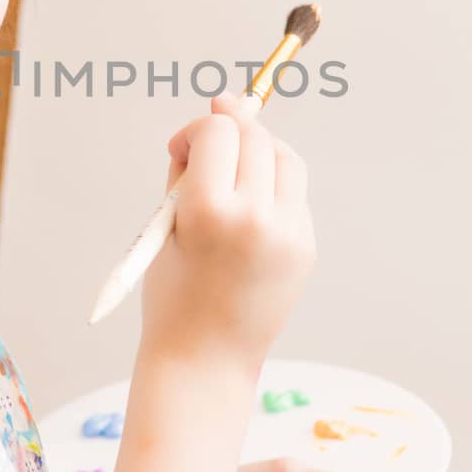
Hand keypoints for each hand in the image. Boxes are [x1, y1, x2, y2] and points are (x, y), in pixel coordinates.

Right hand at [140, 92, 315, 373]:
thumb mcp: (164, 225)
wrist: (204, 359)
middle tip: (206, 146)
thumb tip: (219, 112)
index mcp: (208, 211)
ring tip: (231, 171)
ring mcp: (288, 233)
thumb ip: (187, 166)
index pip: (218, 132)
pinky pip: (294, 193)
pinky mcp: (306, 247)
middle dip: (229, 131)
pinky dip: (272, 187)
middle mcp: (255, 217)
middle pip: (255, 137)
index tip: (180, 150)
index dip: (196, 130)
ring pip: (284, 157)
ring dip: (258, 151)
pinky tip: (248, 207)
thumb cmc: (173, 292)